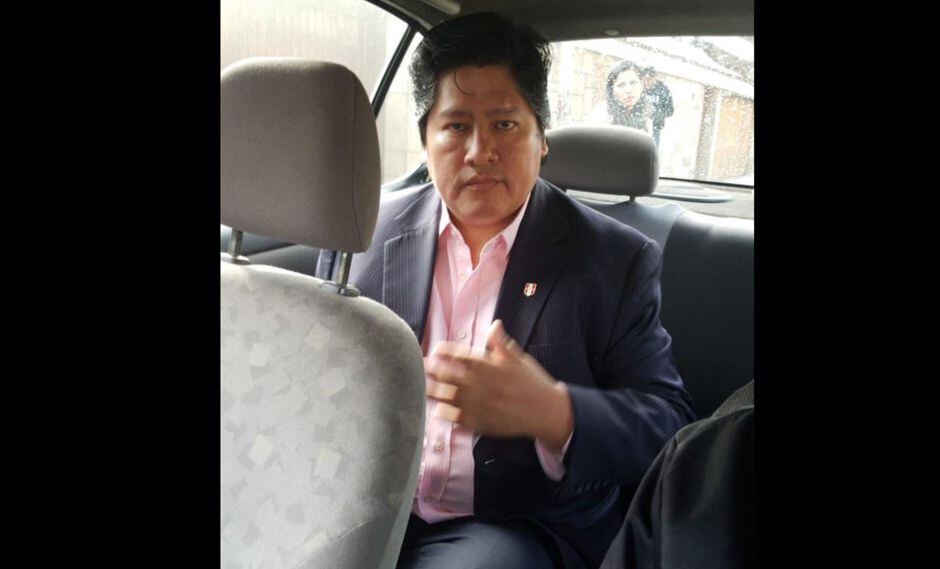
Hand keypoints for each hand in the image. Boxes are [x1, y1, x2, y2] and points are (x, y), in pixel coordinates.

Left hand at [425, 320, 573, 448]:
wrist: (546, 412)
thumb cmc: (533, 383)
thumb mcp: (519, 359)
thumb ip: (501, 343)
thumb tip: (494, 324)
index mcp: (492, 366)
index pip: (462, 356)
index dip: (446, 351)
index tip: (435, 349)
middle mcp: (484, 385)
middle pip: (451, 375)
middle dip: (434, 369)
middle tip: (421, 365)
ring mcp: (482, 404)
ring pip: (451, 396)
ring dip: (434, 390)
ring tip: (422, 385)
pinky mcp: (483, 422)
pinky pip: (459, 417)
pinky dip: (447, 413)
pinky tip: (437, 409)